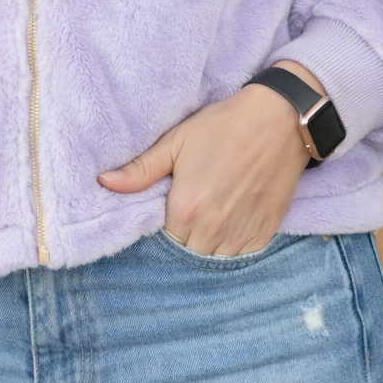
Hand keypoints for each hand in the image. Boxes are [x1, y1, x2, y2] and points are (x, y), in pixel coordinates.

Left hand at [98, 62, 320, 256]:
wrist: (279, 120)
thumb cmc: (223, 126)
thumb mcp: (177, 141)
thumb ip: (140, 169)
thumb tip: (104, 182)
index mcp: (186, 209)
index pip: (161, 243)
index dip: (160, 232)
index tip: (163, 218)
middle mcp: (213, 229)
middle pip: (187, 256)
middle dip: (182, 243)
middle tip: (184, 219)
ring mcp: (242, 234)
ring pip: (215, 262)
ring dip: (207, 249)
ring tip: (205, 225)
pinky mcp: (266, 232)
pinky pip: (242, 257)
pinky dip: (232, 248)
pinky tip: (228, 228)